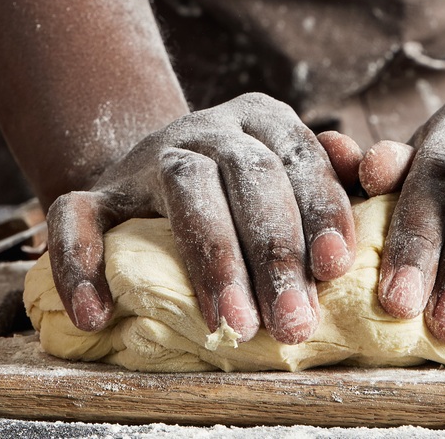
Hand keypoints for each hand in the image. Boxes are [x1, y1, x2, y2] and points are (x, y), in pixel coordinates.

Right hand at [46, 93, 357, 344]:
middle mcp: (207, 127)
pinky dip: (81, 265)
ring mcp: (146, 157)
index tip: (334, 268)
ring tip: (231, 325)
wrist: (148, 179)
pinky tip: (97, 313)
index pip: (299, 159)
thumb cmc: (241, 192)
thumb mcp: (291, 177)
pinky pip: (76, 218)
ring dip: (211, 258)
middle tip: (293, 323)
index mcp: (262, 119)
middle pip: (248, 174)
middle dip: (274, 251)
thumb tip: (369, 169)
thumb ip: (333, 178)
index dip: (319, 210)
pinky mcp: (91, 194)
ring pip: (184, 188)